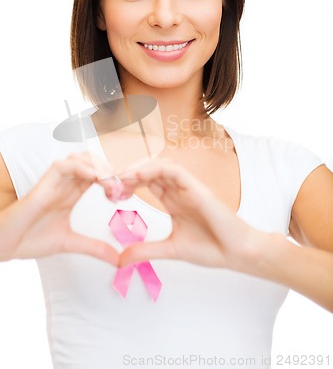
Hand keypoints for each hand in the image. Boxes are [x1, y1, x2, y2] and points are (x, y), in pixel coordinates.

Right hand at [0, 152, 119, 263]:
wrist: (6, 245)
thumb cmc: (31, 239)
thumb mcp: (72, 243)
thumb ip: (95, 248)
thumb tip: (118, 259)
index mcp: (72, 193)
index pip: (98, 174)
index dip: (114, 180)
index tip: (123, 195)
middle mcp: (65, 184)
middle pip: (93, 161)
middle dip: (109, 170)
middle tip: (119, 187)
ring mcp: (55, 182)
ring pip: (80, 158)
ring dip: (98, 166)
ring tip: (109, 182)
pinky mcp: (44, 183)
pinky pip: (64, 165)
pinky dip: (81, 167)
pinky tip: (94, 178)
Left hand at [114, 159, 266, 271]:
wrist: (238, 254)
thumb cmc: (212, 248)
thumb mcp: (170, 250)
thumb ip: (145, 251)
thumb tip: (120, 259)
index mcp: (173, 200)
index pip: (145, 182)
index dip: (126, 183)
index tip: (109, 193)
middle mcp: (179, 189)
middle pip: (148, 170)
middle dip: (127, 173)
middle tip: (107, 182)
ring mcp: (188, 186)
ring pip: (158, 165)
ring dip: (137, 169)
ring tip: (118, 179)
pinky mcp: (197, 187)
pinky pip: (173, 170)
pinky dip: (154, 169)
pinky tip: (137, 176)